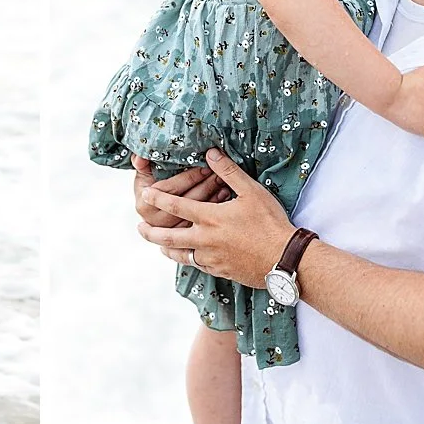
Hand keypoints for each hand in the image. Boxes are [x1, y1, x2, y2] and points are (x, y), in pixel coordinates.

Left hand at [139, 150, 294, 287]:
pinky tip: (188, 258)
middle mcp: (204, 240)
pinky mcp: (219, 271)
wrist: (284, 259)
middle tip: (140, 228)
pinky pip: (197, 265)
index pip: (176, 206)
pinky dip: (188, 260)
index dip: (158, 199)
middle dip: (151, 232)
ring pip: (180, 255)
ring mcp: (210, 258)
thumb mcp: (252, 191)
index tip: (145, 195)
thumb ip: (229, 172)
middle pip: (168, 237)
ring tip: (160, 245)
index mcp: (209, 218)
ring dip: (166, 249)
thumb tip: (211, 153)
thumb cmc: (270, 223)